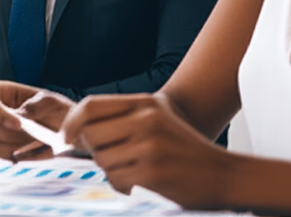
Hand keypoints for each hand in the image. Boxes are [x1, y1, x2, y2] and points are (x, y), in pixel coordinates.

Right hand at [0, 80, 72, 160]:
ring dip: (16, 145)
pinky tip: (31, 149)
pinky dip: (17, 155)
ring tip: (36, 141)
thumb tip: (20, 115)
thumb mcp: (48, 100)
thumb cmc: (52, 108)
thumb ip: (35, 105)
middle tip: (33, 136)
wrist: (60, 127)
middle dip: (9, 133)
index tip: (20, 125)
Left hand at [61, 93, 235, 208]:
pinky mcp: (152, 171)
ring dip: (111, 170)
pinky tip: (144, 183)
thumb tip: (69, 132)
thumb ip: (119, 118)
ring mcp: (149, 145)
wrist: (224, 175)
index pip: (90, 106)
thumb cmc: (183, 149)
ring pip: (100, 161)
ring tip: (137, 169)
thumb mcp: (156, 119)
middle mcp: (147, 119)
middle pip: (89, 135)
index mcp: (146, 103)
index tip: (66, 138)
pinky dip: (123, 186)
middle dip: (95, 151)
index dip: (70, 124)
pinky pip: (115, 181)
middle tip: (117, 157)